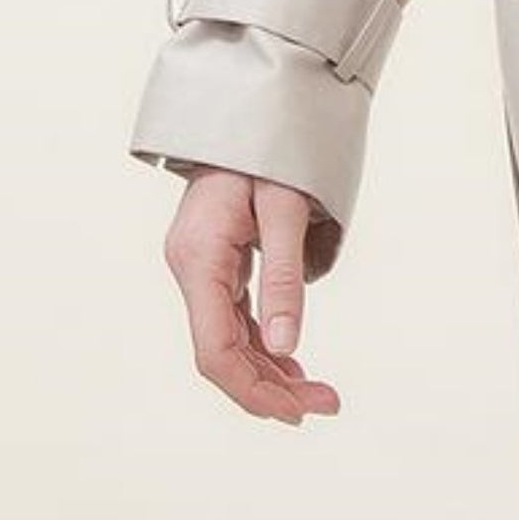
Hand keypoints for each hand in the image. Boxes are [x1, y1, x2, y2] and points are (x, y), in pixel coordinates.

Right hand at [162, 169, 342, 425]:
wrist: (248, 107)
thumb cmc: (269, 147)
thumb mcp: (285, 208)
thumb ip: (283, 277)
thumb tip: (286, 348)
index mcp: (199, 260)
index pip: (215, 351)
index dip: (253, 390)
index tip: (298, 411)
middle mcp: (191, 269)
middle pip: (222, 353)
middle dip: (270, 387)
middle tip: (327, 404)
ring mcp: (201, 268)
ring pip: (229, 340)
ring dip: (270, 371)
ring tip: (318, 393)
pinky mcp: (215, 263)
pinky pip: (234, 318)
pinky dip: (263, 344)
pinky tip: (291, 363)